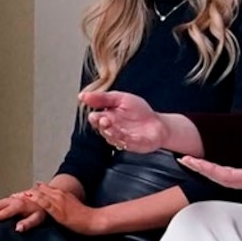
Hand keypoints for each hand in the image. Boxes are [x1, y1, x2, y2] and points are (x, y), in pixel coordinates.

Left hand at [0, 181, 96, 232]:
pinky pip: (34, 218)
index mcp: (15, 202)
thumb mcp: (26, 211)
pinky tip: (18, 228)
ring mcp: (31, 205)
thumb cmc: (43, 207)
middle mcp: (21, 201)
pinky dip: (26, 222)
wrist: (66, 198)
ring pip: (13, 208)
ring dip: (1, 214)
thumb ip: (13, 214)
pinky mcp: (43, 212)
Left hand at [20, 185, 102, 233]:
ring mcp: (58, 202)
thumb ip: (61, 206)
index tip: (21, 194)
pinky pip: (45, 203)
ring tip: (15, 197)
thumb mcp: (71, 208)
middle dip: (26, 193)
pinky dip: (36, 200)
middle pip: (39, 191)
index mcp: (61, 195)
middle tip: (13, 195)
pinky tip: (29, 198)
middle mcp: (58, 195)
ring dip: (27, 195)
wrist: (93, 219)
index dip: (32, 192)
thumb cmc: (84, 217)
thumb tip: (55, 210)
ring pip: (39, 195)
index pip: (44, 190)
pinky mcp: (58, 210)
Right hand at [81, 89, 201, 156]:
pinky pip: (126, 142)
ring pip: (112, 137)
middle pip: (102, 129)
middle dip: (101, 125)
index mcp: (107, 118)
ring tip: (109, 124)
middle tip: (102, 119)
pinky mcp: (133, 145)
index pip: (96, 119)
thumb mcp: (121, 99)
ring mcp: (122, 139)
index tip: (93, 114)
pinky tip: (122, 134)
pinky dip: (123, 138)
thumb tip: (83, 96)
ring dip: (110, 132)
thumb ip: (103, 98)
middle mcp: (112, 130)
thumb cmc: (139, 112)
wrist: (158, 124)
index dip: (94, 117)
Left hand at [182, 143, 241, 195]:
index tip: (192, 161)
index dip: (208, 169)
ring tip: (190, 161)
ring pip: (226, 179)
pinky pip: (233, 176)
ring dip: (207, 171)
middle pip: (222, 179)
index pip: (228, 175)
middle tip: (183, 159)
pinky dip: (218, 170)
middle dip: (202, 170)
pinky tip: (210, 165)